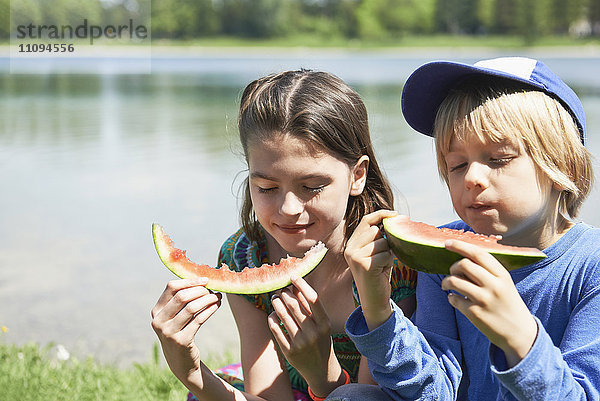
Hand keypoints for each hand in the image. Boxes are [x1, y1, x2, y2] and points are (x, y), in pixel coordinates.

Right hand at [151, 278, 221, 381]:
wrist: (181, 362)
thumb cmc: (181, 332)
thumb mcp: (174, 317)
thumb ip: (181, 300)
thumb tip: (201, 279)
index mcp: (156, 311)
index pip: (171, 287)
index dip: (190, 281)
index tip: (205, 280)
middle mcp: (159, 321)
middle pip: (182, 296)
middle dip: (200, 290)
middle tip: (213, 290)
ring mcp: (169, 332)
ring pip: (192, 307)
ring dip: (208, 299)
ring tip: (218, 296)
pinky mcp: (182, 341)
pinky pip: (199, 319)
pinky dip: (210, 309)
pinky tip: (217, 305)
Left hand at [267, 277, 342, 396]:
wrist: (321, 370)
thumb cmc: (321, 341)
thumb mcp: (322, 325)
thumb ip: (311, 308)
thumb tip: (296, 286)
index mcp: (325, 324)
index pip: (313, 299)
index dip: (302, 285)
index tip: (293, 277)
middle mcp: (313, 333)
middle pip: (294, 305)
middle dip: (285, 294)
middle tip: (280, 290)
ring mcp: (301, 343)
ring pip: (283, 315)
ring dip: (276, 303)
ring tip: (275, 299)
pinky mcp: (289, 351)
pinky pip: (276, 329)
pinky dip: (272, 318)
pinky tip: (272, 315)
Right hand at [344, 209, 397, 328]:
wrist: (374, 300)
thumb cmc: (378, 275)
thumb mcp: (376, 253)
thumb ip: (379, 237)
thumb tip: (394, 217)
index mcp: (351, 244)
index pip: (366, 221)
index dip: (381, 214)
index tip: (395, 214)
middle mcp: (350, 249)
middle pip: (376, 231)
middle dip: (386, 241)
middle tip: (382, 257)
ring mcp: (355, 257)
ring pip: (382, 242)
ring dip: (388, 253)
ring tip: (381, 266)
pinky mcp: (365, 265)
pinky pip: (385, 254)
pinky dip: (388, 262)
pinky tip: (381, 271)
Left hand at [441, 240, 537, 366]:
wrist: (519, 333)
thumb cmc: (508, 304)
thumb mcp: (504, 284)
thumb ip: (488, 271)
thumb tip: (463, 257)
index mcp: (502, 275)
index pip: (479, 254)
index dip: (461, 246)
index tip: (447, 243)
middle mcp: (494, 286)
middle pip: (464, 265)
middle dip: (453, 267)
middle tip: (452, 273)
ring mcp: (483, 300)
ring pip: (454, 281)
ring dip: (446, 282)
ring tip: (447, 285)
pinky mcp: (474, 313)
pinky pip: (453, 299)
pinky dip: (450, 297)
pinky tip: (455, 299)